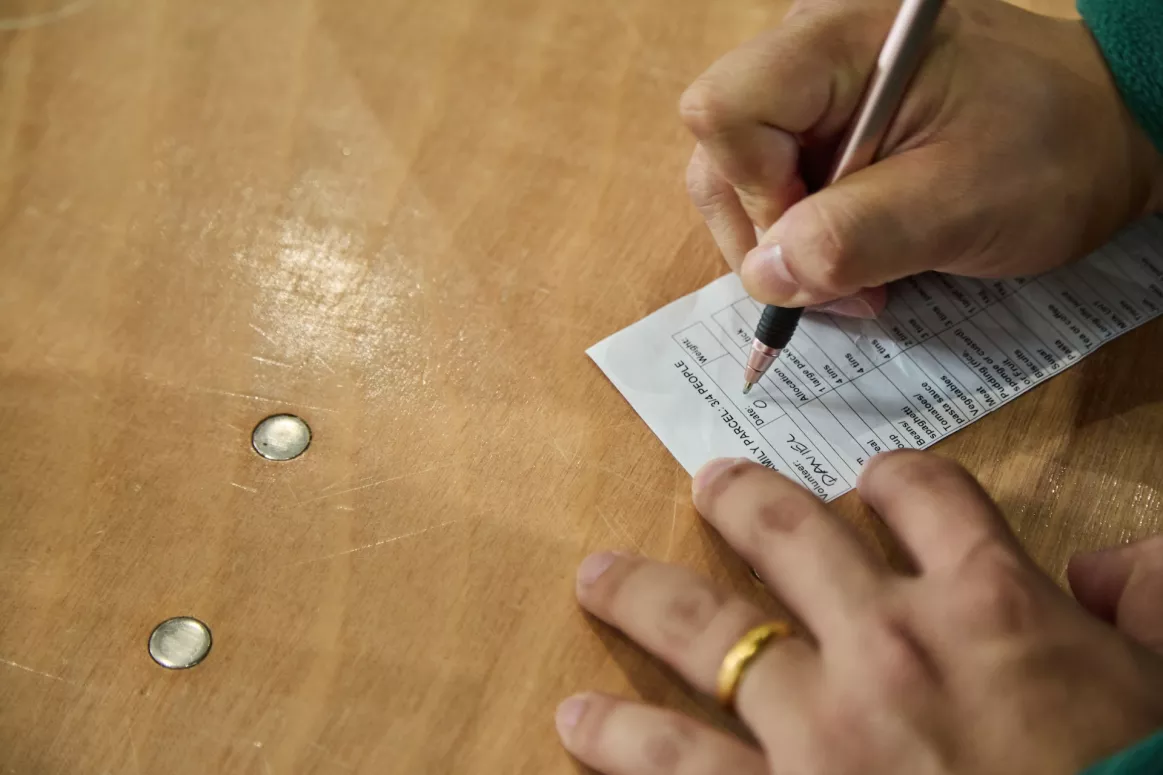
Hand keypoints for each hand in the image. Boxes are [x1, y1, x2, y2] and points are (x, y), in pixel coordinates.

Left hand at [557, 452, 1162, 774]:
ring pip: (704, 636)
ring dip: (641, 598)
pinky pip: (674, 764)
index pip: (924, 496)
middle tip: (708, 484)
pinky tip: (577, 724)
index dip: (894, 479)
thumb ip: (1142, 603)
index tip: (871, 484)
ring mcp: (819, 730)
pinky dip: (618, 741)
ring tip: (598, 579)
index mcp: (991, 605)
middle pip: (788, 536)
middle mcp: (889, 646)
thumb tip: (1105, 568)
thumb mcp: (1162, 685)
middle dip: (740, 501)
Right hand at [682, 0, 1162, 312]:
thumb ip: (853, 238)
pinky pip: (777, 182)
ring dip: (787, 245)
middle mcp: (811, 48)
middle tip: (838, 284)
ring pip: (739, 175)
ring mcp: (815, 83)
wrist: (1107, 130)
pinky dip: (806, 234)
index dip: (754, 191)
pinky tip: (858, 253)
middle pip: (722, 151)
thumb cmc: (1052, 154)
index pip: (726, 110)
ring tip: (856, 279)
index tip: (817, 243)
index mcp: (842, 41)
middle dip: (768, 235)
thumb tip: (765, 273)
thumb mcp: (958, 207)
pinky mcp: (827, 117)